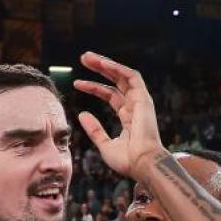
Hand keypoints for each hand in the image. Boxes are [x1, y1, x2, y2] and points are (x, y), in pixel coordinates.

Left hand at [73, 52, 166, 179]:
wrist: (142, 163)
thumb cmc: (127, 160)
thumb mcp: (105, 144)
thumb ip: (94, 130)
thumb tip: (81, 114)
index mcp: (128, 117)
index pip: (110, 95)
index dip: (93, 87)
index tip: (76, 83)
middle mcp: (135, 106)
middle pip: (116, 81)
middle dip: (100, 69)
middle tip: (83, 58)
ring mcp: (140, 102)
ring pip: (123, 75)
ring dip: (106, 64)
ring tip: (88, 57)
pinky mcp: (144, 99)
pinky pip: (131, 76)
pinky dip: (117, 68)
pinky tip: (102, 63)